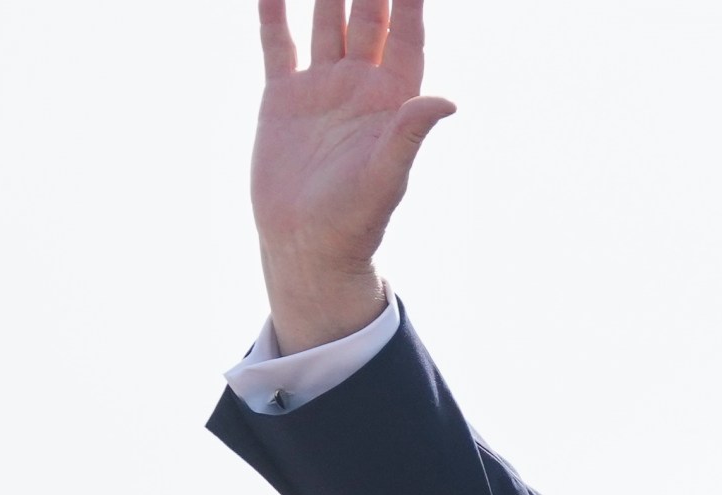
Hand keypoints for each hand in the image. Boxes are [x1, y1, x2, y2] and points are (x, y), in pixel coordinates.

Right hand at [251, 0, 455, 351]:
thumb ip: (410, 134)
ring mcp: (321, 88)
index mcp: (392, 101)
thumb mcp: (387, 176)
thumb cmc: (356, 219)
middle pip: (368, 18)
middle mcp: (360, 86)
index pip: (407, 37)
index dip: (411, 2)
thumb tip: (447, 101)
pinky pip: (279, 45)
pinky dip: (274, 14)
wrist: (307, 243)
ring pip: (326, 22)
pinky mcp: (283, 98)